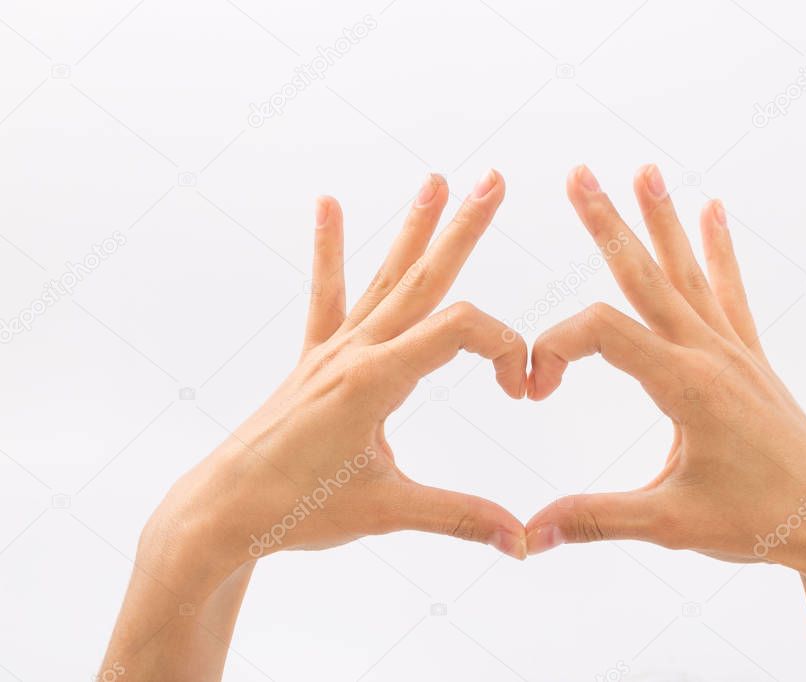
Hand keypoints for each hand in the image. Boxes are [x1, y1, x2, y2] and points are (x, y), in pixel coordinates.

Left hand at [150, 169, 527, 583]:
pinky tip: (327, 205)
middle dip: (464, 228)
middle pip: (424, 278)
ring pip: (385, 279)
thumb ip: (460, 518)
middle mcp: (356, 351)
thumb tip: (524, 540)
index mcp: (377, 380)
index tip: (522, 389)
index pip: (462, 330)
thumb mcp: (388, 511)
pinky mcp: (315, 362)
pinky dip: (330, 252)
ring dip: (414, 229)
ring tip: (434, 180)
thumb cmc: (298, 510)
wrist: (223, 513)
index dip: (505, 348)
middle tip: (494, 179)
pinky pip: (327, 297)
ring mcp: (333, 351)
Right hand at [524, 164, 805, 571]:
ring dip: (661, 220)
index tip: (533, 390)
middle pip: (646, 275)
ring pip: (688, 273)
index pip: (603, 333)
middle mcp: (711, 355)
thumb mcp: (671, 523)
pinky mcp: (749, 360)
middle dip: (607, 223)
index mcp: (687, 386)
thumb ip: (597, 519)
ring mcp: (734, 352)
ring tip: (645, 170)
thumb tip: (529, 534)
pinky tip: (714, 212)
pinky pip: (730, 294)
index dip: (555, 348)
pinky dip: (719, 251)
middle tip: (578, 174)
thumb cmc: (759, 523)